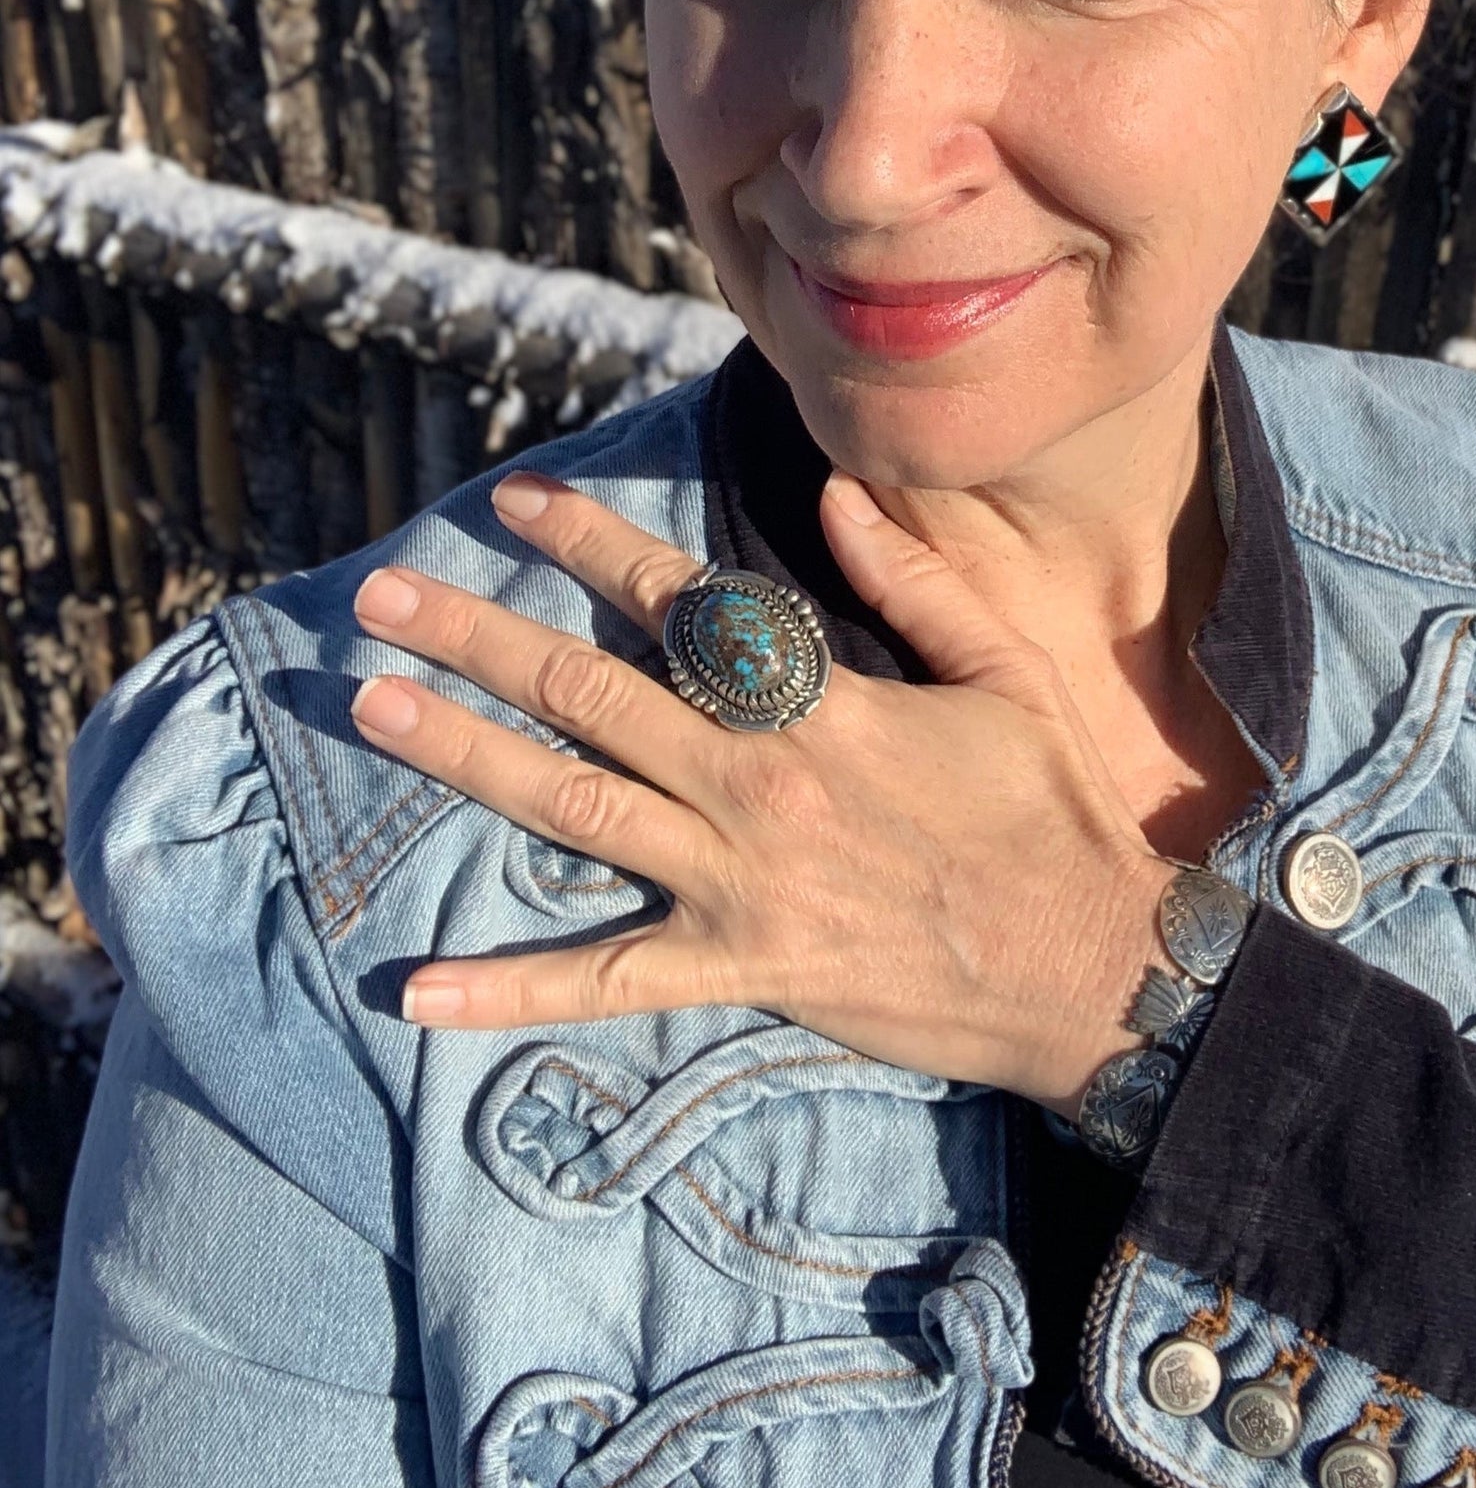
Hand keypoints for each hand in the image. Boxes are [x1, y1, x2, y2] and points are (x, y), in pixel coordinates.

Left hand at [347, 470, 1178, 1116]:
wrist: (1090, 969)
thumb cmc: (1052, 815)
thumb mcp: (1008, 671)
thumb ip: (917, 581)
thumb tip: (834, 494)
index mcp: (820, 706)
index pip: (681, 604)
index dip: (590, 544)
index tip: (514, 501)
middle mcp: (758, 785)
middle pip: (591, 693)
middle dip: (479, 636)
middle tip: (383, 594)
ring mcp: (738, 881)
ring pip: (572, 806)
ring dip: (465, 755)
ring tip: (372, 706)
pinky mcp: (739, 968)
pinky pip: (606, 980)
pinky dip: (510, 989)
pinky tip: (416, 993)